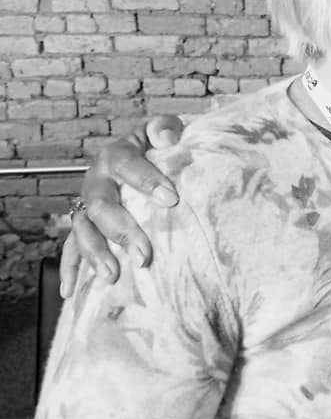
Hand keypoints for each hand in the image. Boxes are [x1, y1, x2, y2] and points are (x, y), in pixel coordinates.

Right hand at [59, 115, 184, 297]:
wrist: (140, 156)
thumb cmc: (155, 146)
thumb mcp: (162, 129)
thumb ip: (165, 127)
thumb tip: (166, 136)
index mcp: (115, 155)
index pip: (127, 164)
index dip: (146, 180)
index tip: (172, 198)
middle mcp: (96, 182)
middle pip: (102, 205)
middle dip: (122, 231)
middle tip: (145, 253)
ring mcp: (87, 206)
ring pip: (83, 230)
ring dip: (96, 254)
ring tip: (113, 275)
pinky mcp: (85, 226)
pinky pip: (71, 249)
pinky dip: (70, 269)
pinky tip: (71, 291)